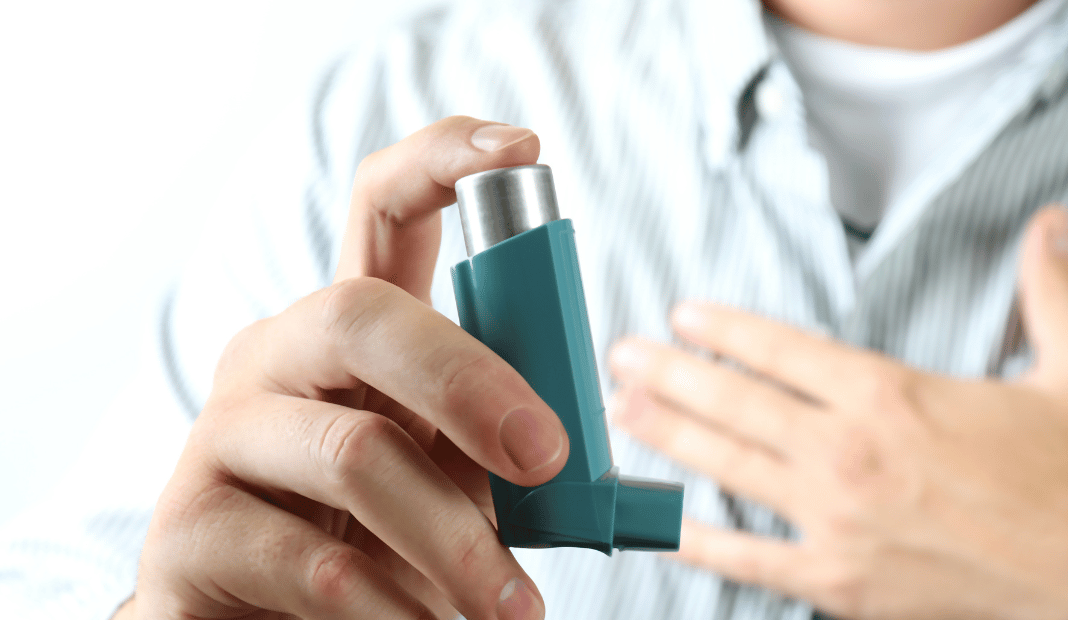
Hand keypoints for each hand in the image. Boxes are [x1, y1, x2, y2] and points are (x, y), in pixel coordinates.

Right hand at [119, 117, 566, 619]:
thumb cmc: (381, 536)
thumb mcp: (451, 471)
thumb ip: (498, 437)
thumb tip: (567, 450)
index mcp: (350, 330)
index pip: (383, 209)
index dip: (446, 160)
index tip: (525, 148)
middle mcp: (277, 357)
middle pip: (362, 315)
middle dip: (470, 383)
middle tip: (547, 460)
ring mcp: (220, 434)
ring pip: (356, 454)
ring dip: (457, 541)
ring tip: (514, 607)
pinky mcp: (186, 529)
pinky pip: (316, 563)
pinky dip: (395, 607)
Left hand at [607, 207, 1067, 619]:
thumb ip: (1050, 292)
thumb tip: (1052, 224)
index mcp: (891, 396)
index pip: (782, 350)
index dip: (723, 328)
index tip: (682, 314)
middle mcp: (850, 453)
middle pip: (735, 401)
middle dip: (669, 374)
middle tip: (622, 356)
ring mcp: (836, 519)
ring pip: (728, 466)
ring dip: (667, 435)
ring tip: (620, 412)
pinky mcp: (838, 580)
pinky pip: (746, 558)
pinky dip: (693, 539)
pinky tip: (654, 522)